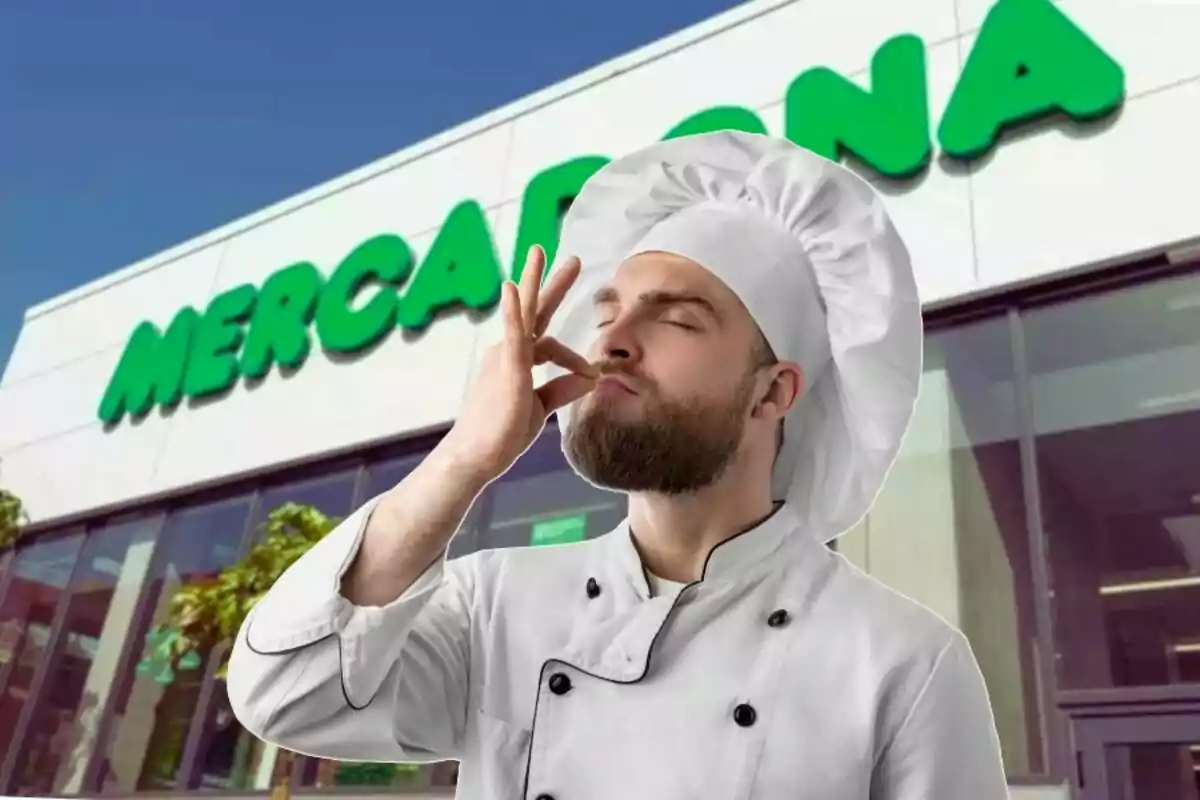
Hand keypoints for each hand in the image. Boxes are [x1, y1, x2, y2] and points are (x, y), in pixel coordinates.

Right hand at [438, 245, 596, 483]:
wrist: (476, 456)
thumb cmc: (502, 434)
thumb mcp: (540, 408)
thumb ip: (563, 388)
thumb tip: (591, 376)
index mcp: (516, 360)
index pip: (547, 340)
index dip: (575, 358)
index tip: (594, 374)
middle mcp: (508, 351)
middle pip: (532, 310)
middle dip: (548, 282)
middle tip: (570, 257)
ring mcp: (505, 357)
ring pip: (522, 312)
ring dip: (532, 281)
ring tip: (539, 251)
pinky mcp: (507, 369)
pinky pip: (512, 335)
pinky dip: (512, 311)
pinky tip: (511, 288)